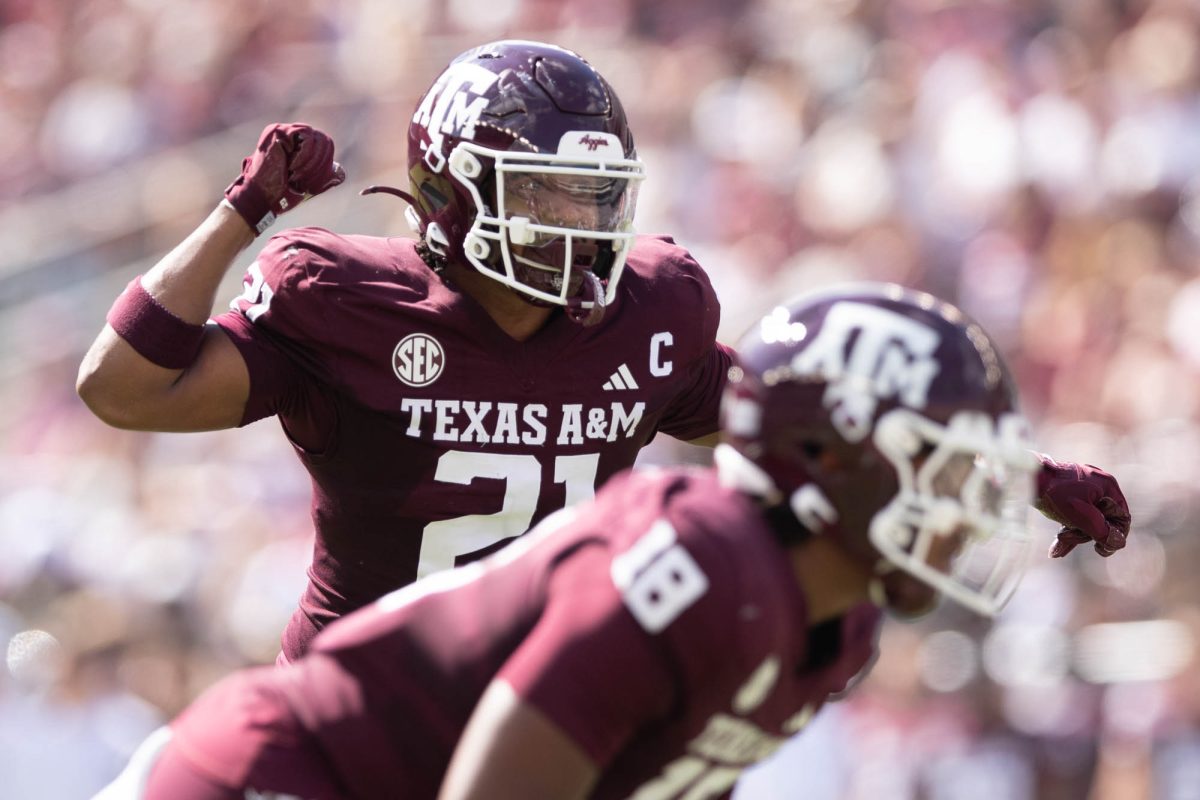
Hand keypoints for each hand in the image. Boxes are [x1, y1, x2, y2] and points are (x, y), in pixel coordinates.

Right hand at [224, 123, 345, 234]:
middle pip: (324, 141)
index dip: (326, 164)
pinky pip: (306, 136)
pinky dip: (305, 155)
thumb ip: (324, 177)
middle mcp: (292, 135)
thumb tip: (340, 171)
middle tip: (305, 182)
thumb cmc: (283, 193)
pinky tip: (291, 167)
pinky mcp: (278, 130)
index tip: (312, 183)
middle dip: (320, 165)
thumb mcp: (309, 184)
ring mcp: (284, 130)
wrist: (262, 197)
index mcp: (299, 146)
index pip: (325, 145)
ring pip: (317, 138)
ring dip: (312, 162)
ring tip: (297, 176)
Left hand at [1034, 454, 1130, 557]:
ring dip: (1074, 533)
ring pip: (1088, 518)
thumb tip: (1118, 544)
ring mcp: (1085, 487)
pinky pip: (1077, 513)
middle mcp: (1099, 485)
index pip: (1122, 518)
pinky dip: (1068, 527)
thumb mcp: (1081, 517)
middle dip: (1085, 534)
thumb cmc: (1054, 495)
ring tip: (1058, 541)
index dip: (1113, 535)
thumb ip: (1102, 531)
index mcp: (1107, 487)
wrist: (1025, 477)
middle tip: (1066, 539)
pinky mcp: (1071, 491)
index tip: (1100, 548)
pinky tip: (1057, 546)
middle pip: (1104, 519)